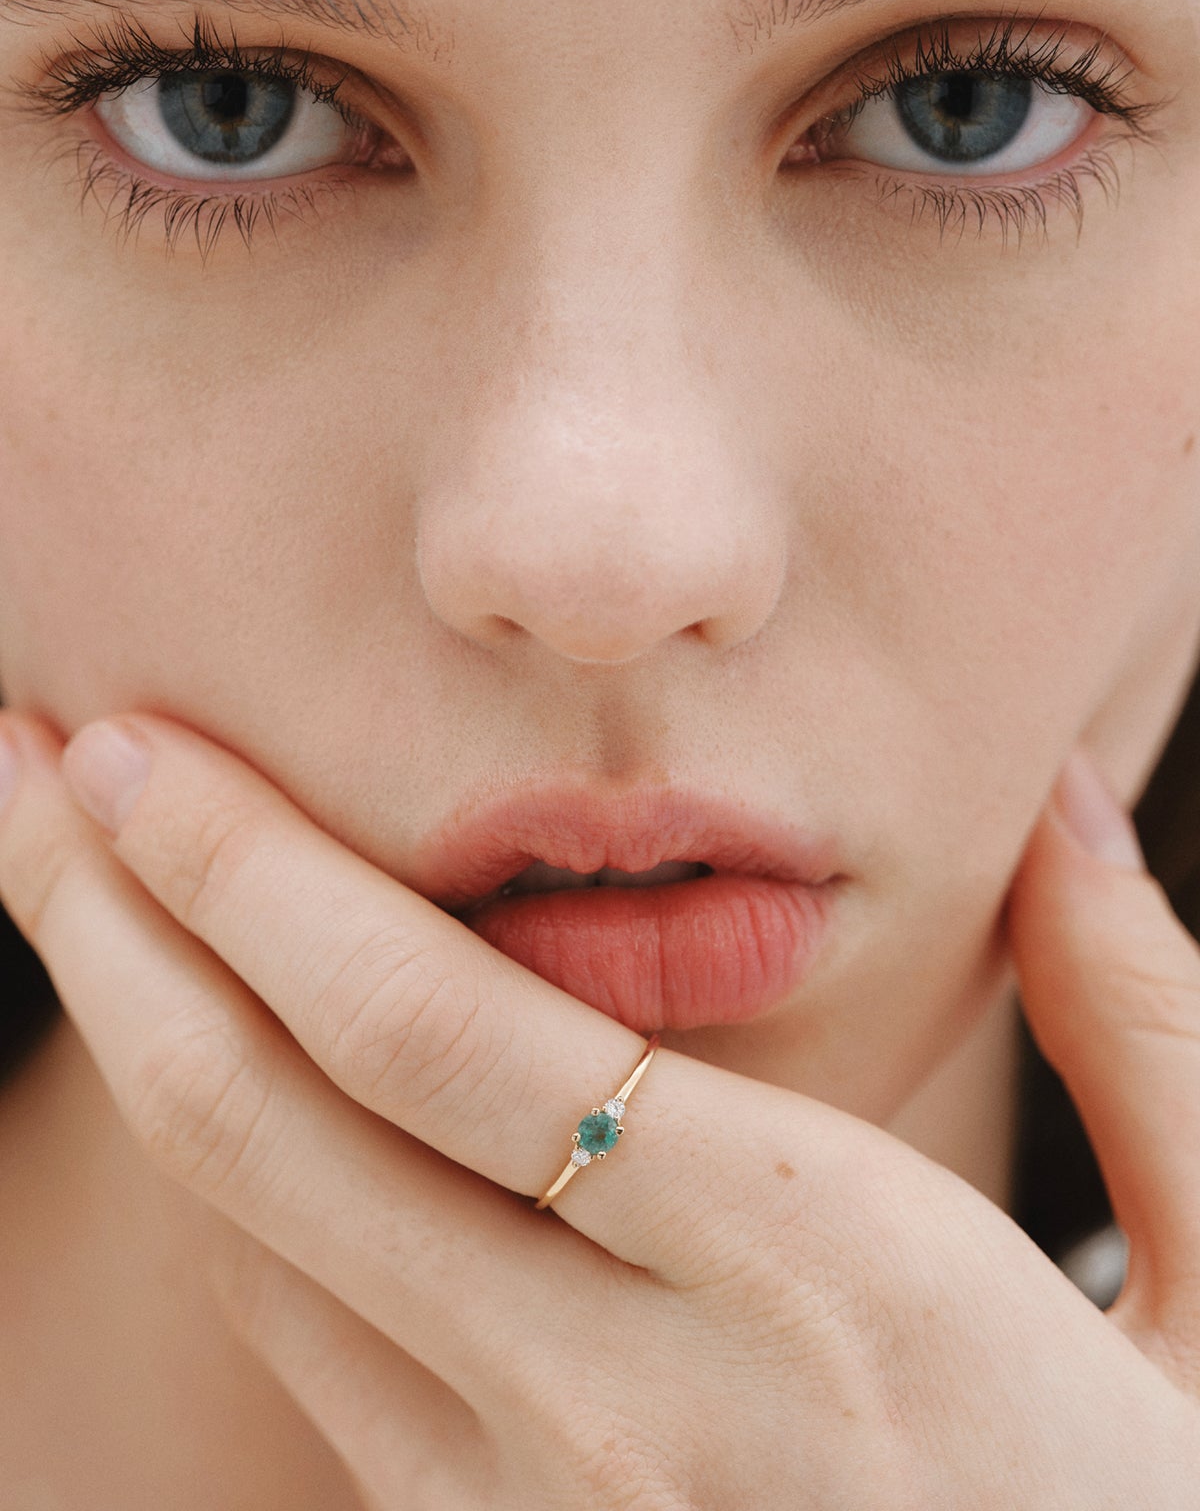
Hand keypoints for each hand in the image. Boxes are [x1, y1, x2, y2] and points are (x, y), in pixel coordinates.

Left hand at [0, 712, 1196, 1509]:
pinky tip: (226, 1082)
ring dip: (145, 1042)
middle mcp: (635, 1402)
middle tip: (17, 761)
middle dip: (112, 921)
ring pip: (262, 1242)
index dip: (250, 875)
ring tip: (71, 887)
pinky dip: (241, 1186)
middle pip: (277, 1129)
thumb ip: (1142, 1029)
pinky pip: (317, 1348)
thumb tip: (1064, 803)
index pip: (442, 1041)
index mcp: (827, 1286)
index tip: (124, 743)